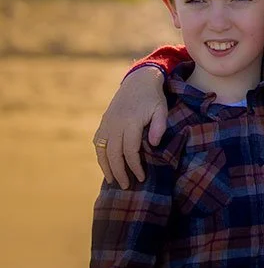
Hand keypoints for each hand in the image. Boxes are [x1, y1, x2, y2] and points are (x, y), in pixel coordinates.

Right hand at [93, 66, 167, 188]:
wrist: (138, 81)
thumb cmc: (153, 97)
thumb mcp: (161, 109)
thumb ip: (159, 125)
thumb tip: (153, 144)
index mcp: (131, 122)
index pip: (130, 150)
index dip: (134, 166)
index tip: (141, 178)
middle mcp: (115, 124)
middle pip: (114, 154)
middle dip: (119, 172)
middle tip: (125, 186)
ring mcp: (107, 123)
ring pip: (102, 150)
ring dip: (106, 167)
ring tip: (113, 181)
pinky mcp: (103, 122)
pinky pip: (98, 142)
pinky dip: (100, 155)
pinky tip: (105, 165)